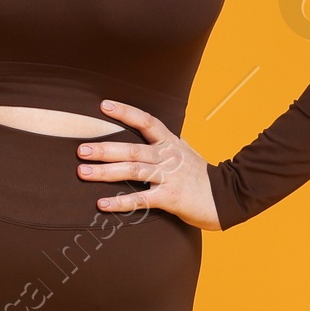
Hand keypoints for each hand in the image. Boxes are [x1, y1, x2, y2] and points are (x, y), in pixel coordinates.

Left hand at [77, 100, 219, 228]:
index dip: (124, 112)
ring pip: (133, 171)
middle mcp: (167, 157)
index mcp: (170, 143)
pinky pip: (141, 200)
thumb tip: (149, 133)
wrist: (228, 196)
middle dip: (104, 149)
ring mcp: (169, 177)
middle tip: (81, 150)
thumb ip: (166, 144)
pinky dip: (120, 203)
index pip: (146, 121)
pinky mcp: (170, 198)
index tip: (102, 105)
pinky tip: (102, 205)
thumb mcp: (186, 152)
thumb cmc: (203, 176)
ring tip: (83, 173)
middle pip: (132, 148)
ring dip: (106, 172)